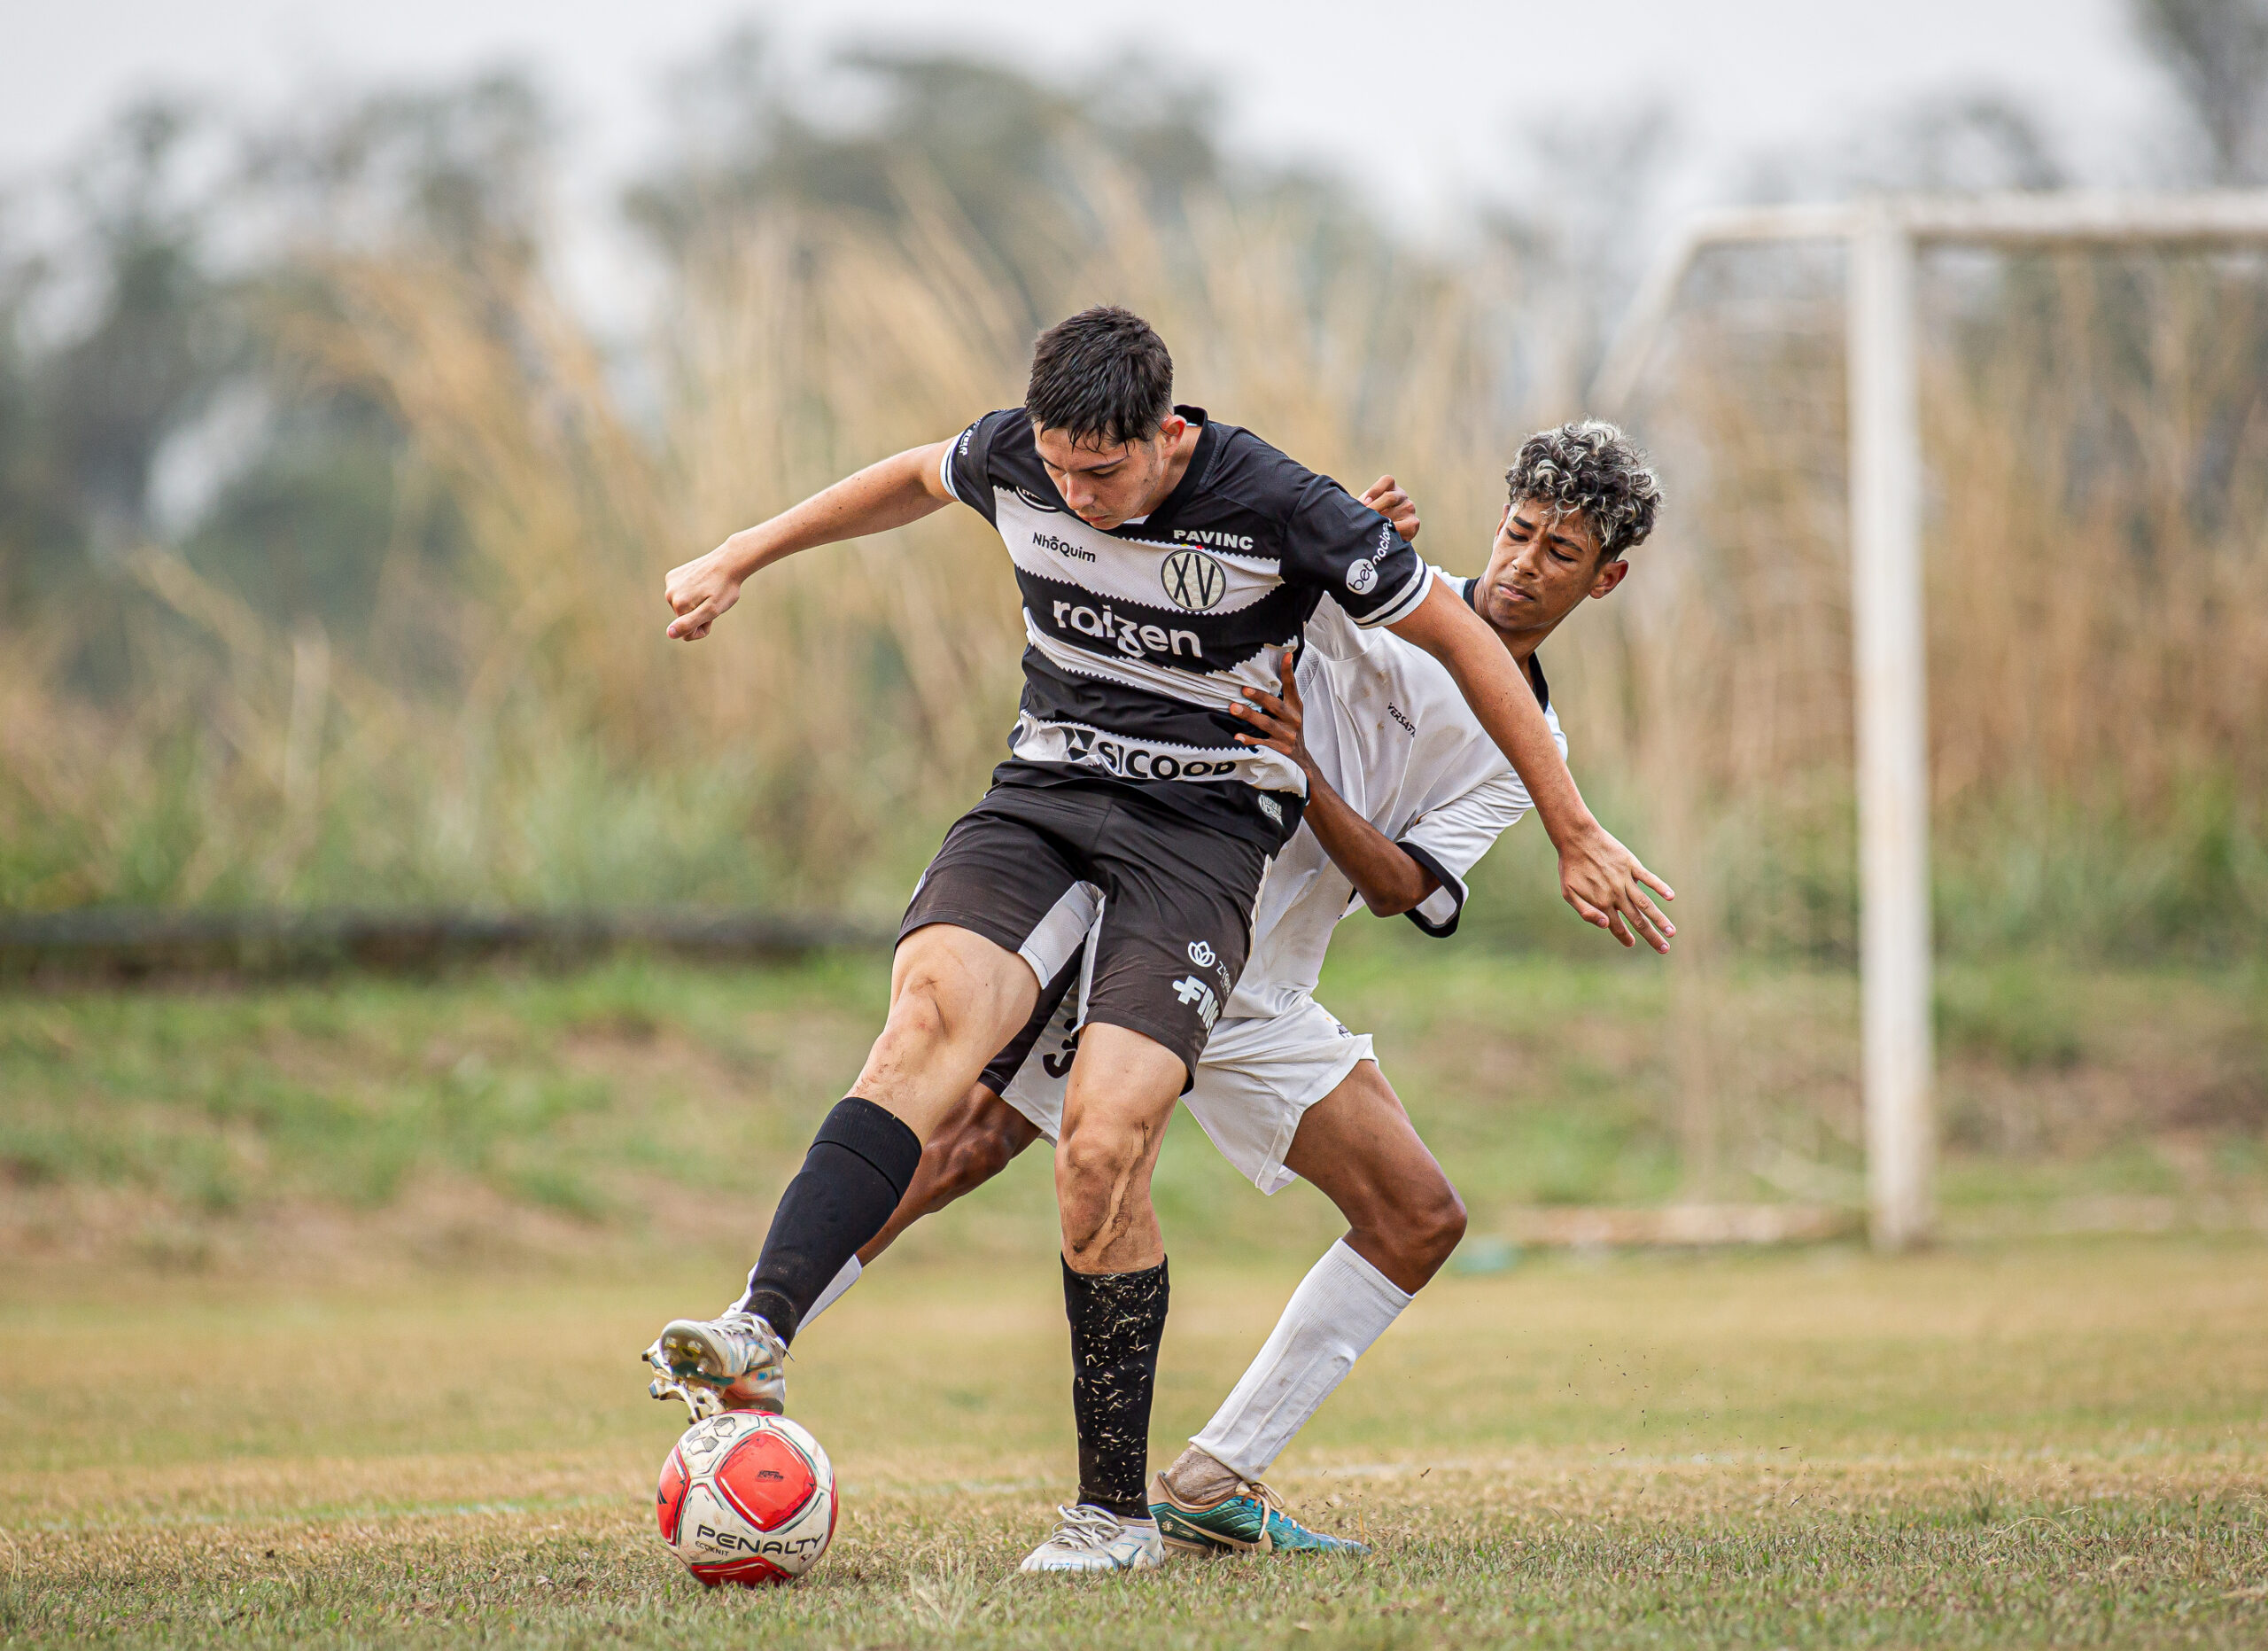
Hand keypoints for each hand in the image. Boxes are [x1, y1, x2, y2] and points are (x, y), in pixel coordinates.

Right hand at [664, 540, 745, 640]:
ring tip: (709, 591)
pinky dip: (692, 591)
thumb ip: (689, 623)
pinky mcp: (673, 575)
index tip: (713, 615)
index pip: (687, 633)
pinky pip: (681, 593)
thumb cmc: (725, 589)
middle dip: (699, 615)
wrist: (729, 561)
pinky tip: (702, 582)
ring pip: (682, 606)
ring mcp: (671, 583)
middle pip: (683, 619)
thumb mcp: (711, 611)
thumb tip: (669, 633)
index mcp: (679, 605)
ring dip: (696, 603)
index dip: (702, 627)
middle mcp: (670, 594)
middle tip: (713, 601)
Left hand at [1227, 650, 1315, 780]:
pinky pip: (1262, 743)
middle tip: (1244, 690)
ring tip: (1234, 708)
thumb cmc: (1290, 731)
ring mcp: (1287, 736)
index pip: (1292, 686)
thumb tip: (1265, 676)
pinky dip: (1250, 740)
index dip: (1288, 671)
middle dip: (1260, 697)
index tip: (1287, 655)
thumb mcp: (1292, 713)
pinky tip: (1238, 737)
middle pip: (1276, 706)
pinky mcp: (1280, 750)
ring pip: (1267, 724)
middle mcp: (1293, 720)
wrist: (1302, 761)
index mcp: (1296, 707)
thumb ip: (1282, 697)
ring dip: (1249, 715)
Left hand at [1359, 474, 1419, 542]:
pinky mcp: (1414, 523)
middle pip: (1390, 497)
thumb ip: (1361, 504)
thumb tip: (1359, 508)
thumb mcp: (1364, 507)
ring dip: (1381, 522)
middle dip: (1374, 509)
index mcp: (1390, 487)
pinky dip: (1392, 532)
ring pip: (1395, 513)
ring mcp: (1409, 508)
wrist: (1381, 535)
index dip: (1374, 491)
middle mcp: (1402, 495)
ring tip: (1371, 529)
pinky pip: (1403, 527)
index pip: (1387, 481)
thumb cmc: (1369, 517)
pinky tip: (1384, 535)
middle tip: (1364, 519)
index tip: (1363, 504)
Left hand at [1556, 821, 1676, 952]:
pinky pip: (1648, 878)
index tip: (1632, 944)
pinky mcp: (1631, 865)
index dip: (1625, 937)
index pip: (1616, 927)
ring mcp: (1625, 879)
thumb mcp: (1568, 893)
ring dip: (1659, 919)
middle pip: (1637, 920)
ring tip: (1672, 931)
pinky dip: (1660, 887)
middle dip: (1651, 936)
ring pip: (1646, 903)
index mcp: (1601, 903)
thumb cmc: (1570, 867)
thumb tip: (1606, 925)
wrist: (1576, 838)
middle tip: (1664, 949)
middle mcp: (1616, 894)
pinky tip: (1670, 896)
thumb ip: (1586, 912)